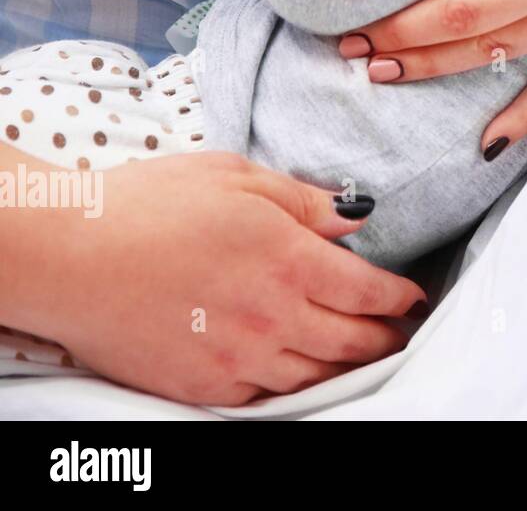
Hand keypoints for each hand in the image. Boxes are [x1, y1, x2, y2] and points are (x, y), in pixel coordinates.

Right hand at [15, 151, 424, 405]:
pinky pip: (267, 395)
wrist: (69, 254)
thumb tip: (352, 218)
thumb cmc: (150, 204)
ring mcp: (238, 357)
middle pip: (353, 341)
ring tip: (363, 355)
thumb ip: (303, 201)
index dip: (399, 298)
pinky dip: (296, 385)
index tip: (413, 296)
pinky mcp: (203, 385)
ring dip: (347, 366)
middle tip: (401, 332)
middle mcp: (273, 316)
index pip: (369, 291)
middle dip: (386, 338)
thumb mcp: (236, 176)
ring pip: (315, 374)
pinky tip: (303, 372)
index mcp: (289, 259)